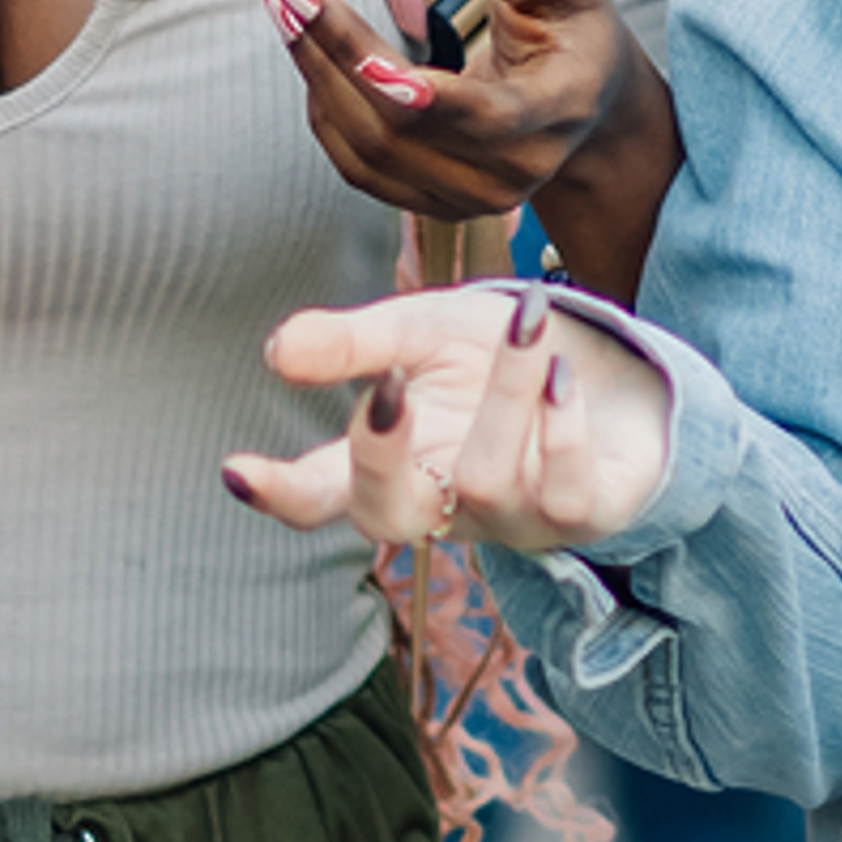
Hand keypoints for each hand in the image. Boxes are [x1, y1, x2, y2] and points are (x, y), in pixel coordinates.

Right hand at [224, 282, 676, 556]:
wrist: (602, 368)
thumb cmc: (488, 361)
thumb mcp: (417, 334)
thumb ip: (351, 344)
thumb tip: (276, 352)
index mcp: (394, 462)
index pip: (322, 492)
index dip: (280, 492)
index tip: (238, 472)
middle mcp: (444, 503)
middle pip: (386, 518)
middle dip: (379, 457)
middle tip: (387, 385)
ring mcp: (511, 519)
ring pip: (485, 479)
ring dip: (504, 391)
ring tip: (524, 322)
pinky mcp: (581, 515)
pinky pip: (562, 490)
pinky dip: (559, 424)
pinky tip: (562, 373)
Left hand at [256, 0, 677, 293]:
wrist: (581, 109)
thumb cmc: (572, 31)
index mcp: (554, 115)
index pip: (485, 117)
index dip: (422, 94)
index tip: (360, 53)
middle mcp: (510, 174)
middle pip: (400, 128)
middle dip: (333, 51)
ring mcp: (466, 199)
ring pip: (366, 148)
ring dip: (314, 70)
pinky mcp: (427, 204)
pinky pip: (354, 162)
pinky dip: (322, 99)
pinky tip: (308, 43)